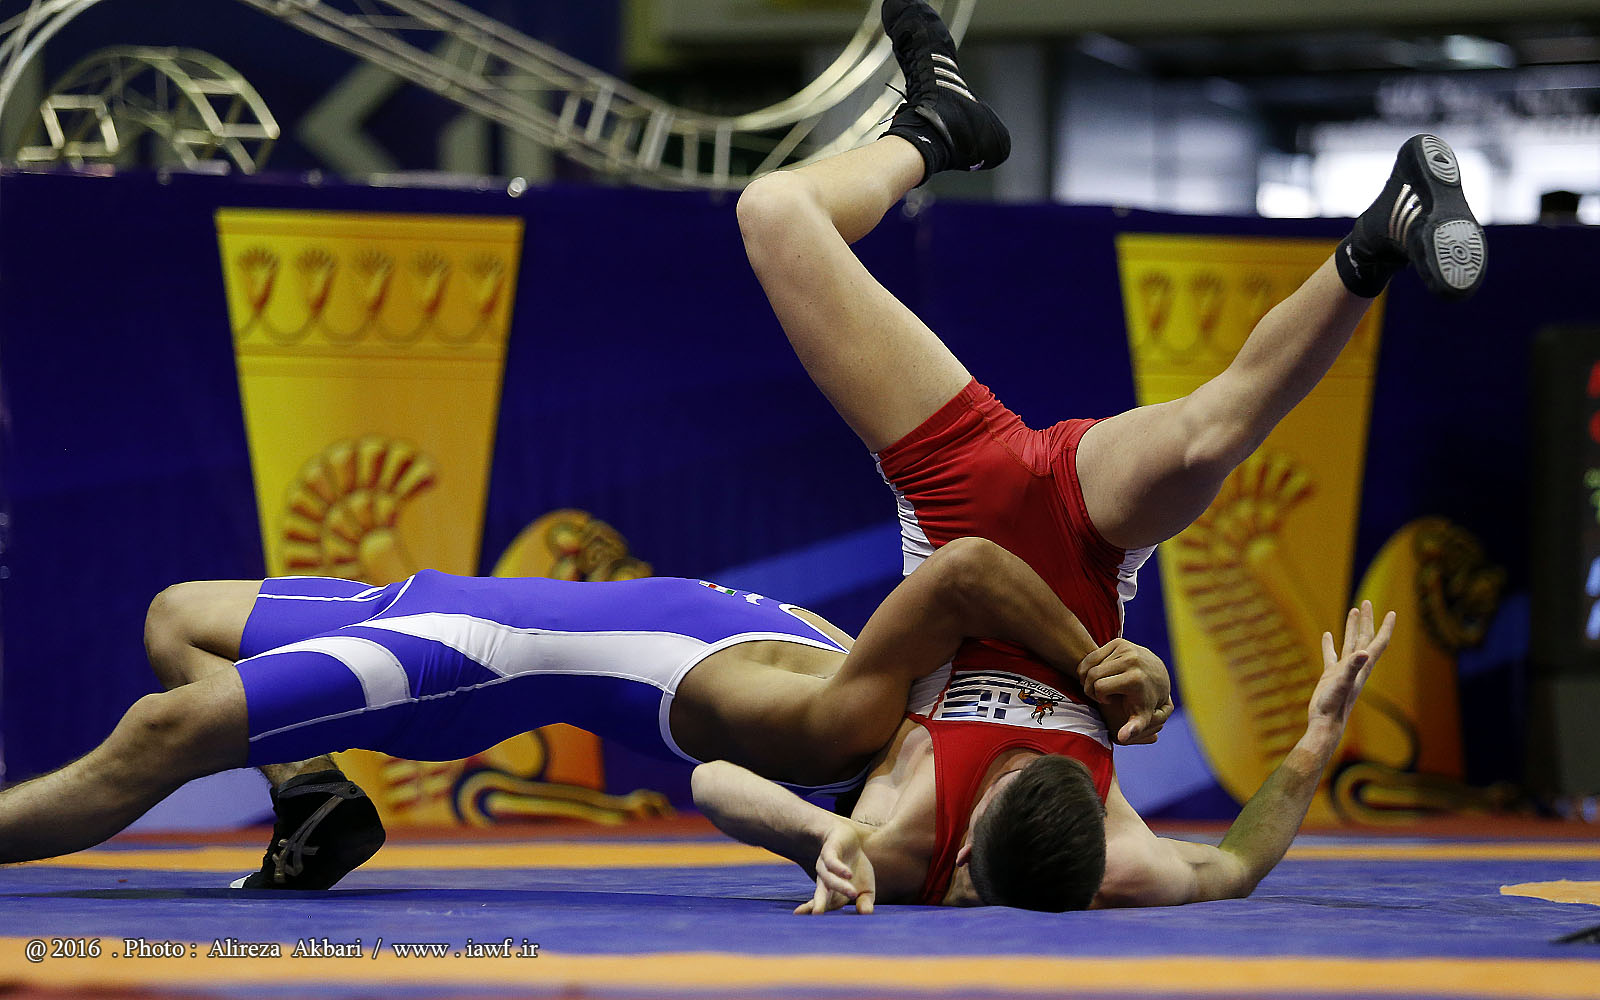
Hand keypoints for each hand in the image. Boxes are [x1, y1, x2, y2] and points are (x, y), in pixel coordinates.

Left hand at [794, 820, 875, 914]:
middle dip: (819, 904)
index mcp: (831, 892)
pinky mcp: (830, 851)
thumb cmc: (857, 867)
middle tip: (817, 914)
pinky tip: (848, 874)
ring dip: (840, 886)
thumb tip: (866, 914)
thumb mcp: (866, 888)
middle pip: (820, 894)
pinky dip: (839, 868)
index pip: (823, 905)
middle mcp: (824, 880)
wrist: (850, 838)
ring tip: (854, 894)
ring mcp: (825, 865)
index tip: (813, 919)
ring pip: (829, 878)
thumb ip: (865, 902)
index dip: (819, 911)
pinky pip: (832, 861)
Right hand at [1078, 638, 1174, 744]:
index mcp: (1134, 678)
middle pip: (1092, 675)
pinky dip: (1090, 667)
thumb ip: (1133, 729)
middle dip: (1091, 687)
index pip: (1099, 687)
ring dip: (1090, 677)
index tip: (1110, 700)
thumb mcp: (1142, 716)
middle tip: (1101, 693)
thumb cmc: (1146, 700)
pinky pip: (1092, 655)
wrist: (1157, 675)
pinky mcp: (1119, 642)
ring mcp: (1125, 648)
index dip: (1100, 696)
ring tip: (1103, 685)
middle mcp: (1131, 659)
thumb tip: (1121, 738)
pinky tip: (1100, 675)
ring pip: (1090, 665)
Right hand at [1307, 601, 1395, 741]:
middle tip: (1367, 602)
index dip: (1385, 627)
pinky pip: (1332, 655)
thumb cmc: (1335, 705)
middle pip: (1366, 638)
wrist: (1325, 722)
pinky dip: (1330, 644)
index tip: (1391, 612)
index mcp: (1363, 666)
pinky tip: (1327, 635)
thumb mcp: (1343, 683)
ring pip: (1350, 643)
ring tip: (1353, 610)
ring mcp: (1344, 670)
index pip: (1378, 643)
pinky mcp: (1331, 675)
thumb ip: (1352, 667)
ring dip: (1352, 627)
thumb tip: (1364, 653)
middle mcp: (1357, 666)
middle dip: (1368, 621)